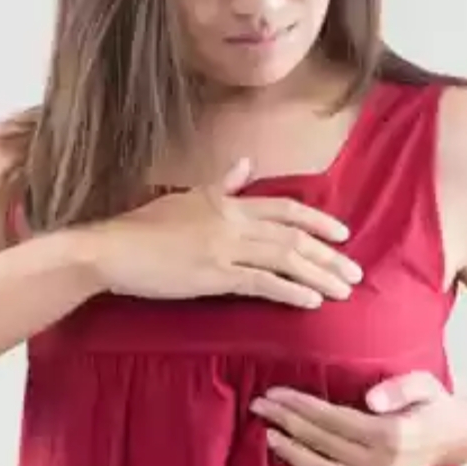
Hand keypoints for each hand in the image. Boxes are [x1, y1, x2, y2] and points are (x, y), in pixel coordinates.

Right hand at [83, 158, 364, 308]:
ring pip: (284, 260)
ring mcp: (224, 249)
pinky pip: (262, 283)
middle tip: (356, 272)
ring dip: (318, 275)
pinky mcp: (213, 276)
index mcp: (228, 203)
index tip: (344, 234)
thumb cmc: (143, 227)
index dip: (318, 221)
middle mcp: (233, 222)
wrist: (111, 249)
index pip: (285, 209)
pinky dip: (290, 291)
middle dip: (329, 255)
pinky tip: (311, 302)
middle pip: (293, 236)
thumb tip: (244, 163)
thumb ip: (221, 184)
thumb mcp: (186, 197)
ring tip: (343, 291)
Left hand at [249, 372, 466, 465]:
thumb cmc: (434, 404)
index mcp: (394, 435)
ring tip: (267, 432)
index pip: (336, 419)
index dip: (303, 406)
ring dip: (291, 451)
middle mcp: (384, 464)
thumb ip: (400, 387)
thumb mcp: (424, 382)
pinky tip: (288, 452)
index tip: (276, 393)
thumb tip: (371, 400)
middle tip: (260, 406)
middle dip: (288, 422)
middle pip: (324, 442)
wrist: (455, 437)